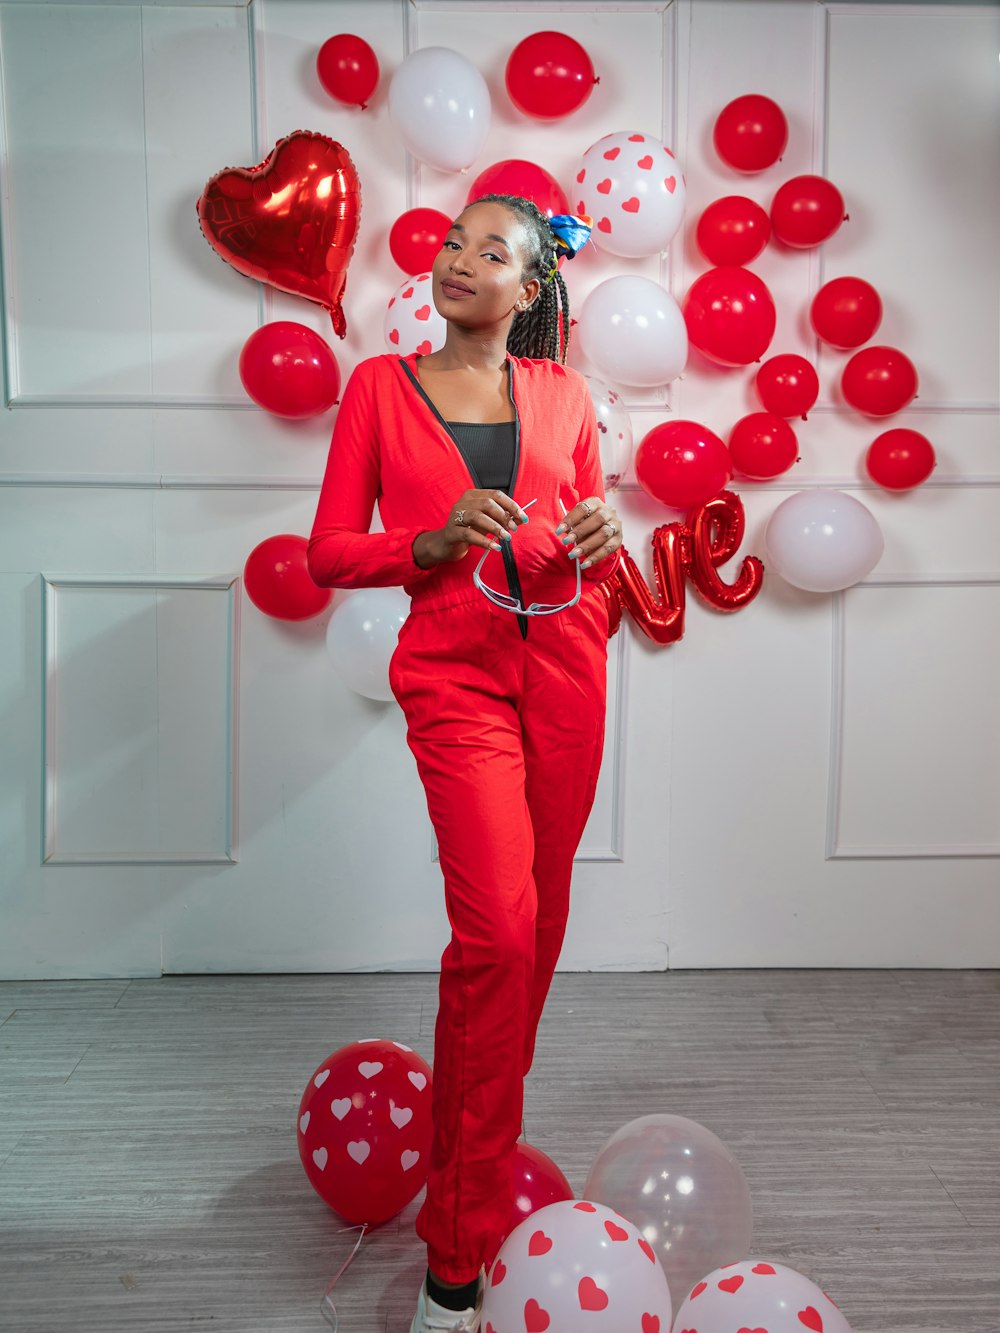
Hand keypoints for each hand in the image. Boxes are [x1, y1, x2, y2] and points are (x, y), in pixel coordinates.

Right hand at [413, 489, 529, 567]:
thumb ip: (504, 519)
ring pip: (477, 516)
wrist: (447, 545)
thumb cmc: (469, 531)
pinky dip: (484, 541)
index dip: (511, 505)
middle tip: (513, 529)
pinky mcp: (451, 531)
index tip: (523, 517)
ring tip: (506, 537)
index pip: (496, 495)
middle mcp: (463, 502)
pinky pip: (468, 534)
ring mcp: (455, 516)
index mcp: (473, 496)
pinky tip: (495, 547)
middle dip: (503, 516)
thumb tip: (521, 519)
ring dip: (495, 527)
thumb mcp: (488, 523)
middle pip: (487, 504)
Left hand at [555, 497, 622, 569]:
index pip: (583, 508)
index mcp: (596, 503)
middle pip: (597, 520)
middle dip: (580, 532)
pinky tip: (585, 564)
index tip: (558, 531)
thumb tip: (565, 533)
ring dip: (587, 545)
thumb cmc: (586, 522)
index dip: (570, 519)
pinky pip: (608, 549)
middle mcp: (609, 511)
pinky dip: (595, 557)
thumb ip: (573, 525)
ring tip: (573, 554)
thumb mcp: (578, 519)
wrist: (604, 527)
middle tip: (565, 542)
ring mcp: (616, 525)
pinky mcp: (619, 539)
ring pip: (603, 534)